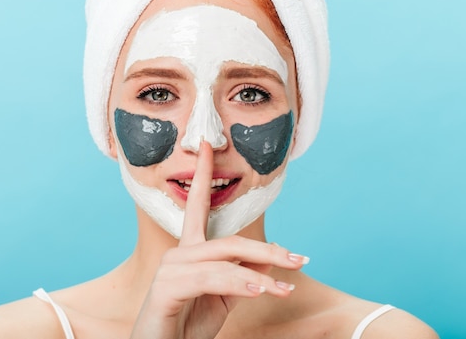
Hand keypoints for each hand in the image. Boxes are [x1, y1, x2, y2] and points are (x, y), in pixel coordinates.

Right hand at [130, 141, 308, 338]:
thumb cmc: (186, 325)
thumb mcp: (223, 300)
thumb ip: (244, 277)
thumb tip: (273, 259)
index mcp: (189, 252)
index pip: (197, 206)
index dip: (202, 173)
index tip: (207, 145)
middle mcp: (178, 253)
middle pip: (228, 240)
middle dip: (267, 250)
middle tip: (299, 259)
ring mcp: (170, 269)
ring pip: (224, 260)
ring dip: (260, 273)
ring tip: (286, 288)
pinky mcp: (166, 288)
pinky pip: (211, 279)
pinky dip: (239, 284)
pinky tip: (261, 291)